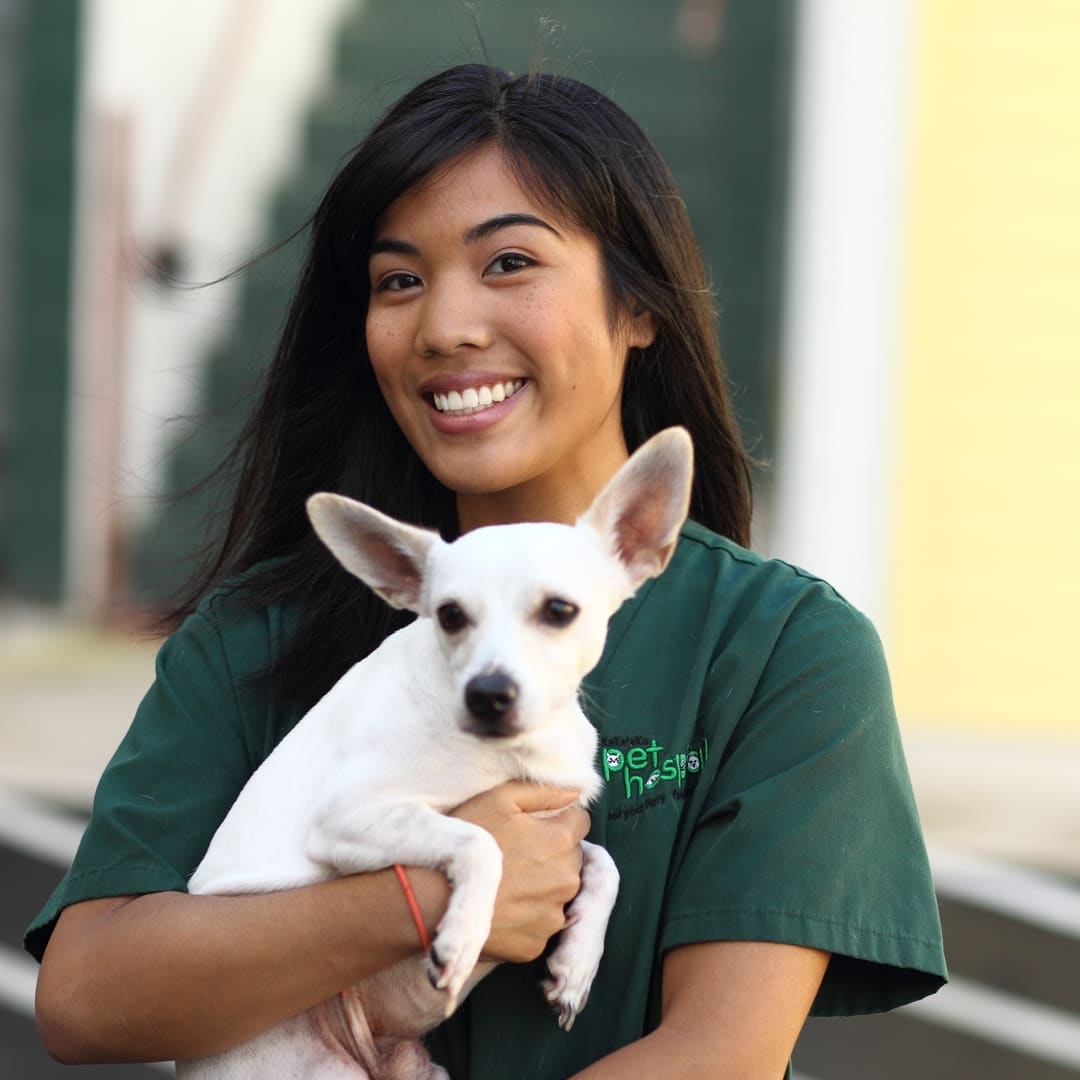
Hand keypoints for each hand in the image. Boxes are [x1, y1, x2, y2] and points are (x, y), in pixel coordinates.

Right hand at [449, 781, 589, 962]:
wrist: (431, 898)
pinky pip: (540, 925)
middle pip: (572, 859)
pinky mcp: (535, 945)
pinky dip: (527, 917)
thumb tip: (574, 793)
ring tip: (507, 883)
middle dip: (552, 854)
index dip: (557, 821)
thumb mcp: (499, 798)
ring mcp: (552, 917)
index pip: (580, 823)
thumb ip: (542, 791)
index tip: (533, 827)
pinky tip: (501, 908)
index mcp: (560, 841)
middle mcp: (566, 881)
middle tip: (516, 854)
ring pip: (559, 894)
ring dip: (543, 887)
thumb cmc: (464, 841)